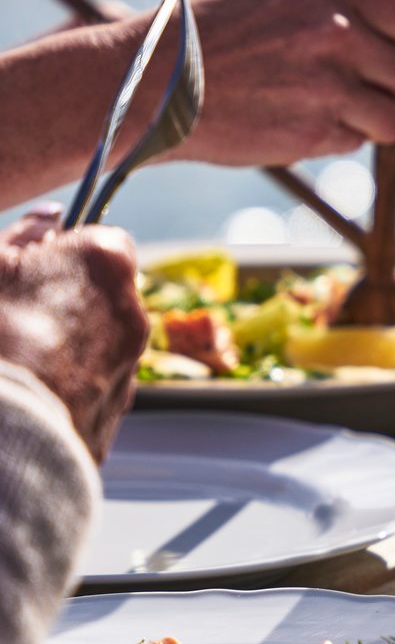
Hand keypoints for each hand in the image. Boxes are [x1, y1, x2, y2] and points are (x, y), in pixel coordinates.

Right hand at [0, 224, 147, 462]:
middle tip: (16, 316)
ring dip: (67, 344)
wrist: (5, 426)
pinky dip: (67, 385)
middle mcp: (132, 311)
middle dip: (64, 300)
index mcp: (106, 262)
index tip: (31, 268)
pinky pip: (92, 386)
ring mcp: (129, 364)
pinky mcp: (115, 411)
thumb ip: (23, 234)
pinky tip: (31, 393)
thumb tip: (47, 217)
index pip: (99, 240)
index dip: (63, 252)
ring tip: (19, 361)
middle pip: (100, 294)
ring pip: (98, 342)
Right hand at [170, 0, 394, 165]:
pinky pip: (357, 142)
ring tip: (333, 108)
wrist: (155, 80)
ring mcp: (328, 83)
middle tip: (373, 91)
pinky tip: (299, 121)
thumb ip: (343, 7)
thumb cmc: (217, 35)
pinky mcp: (314, 129)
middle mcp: (338, 32)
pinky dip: (339, 138)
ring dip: (374, 121)